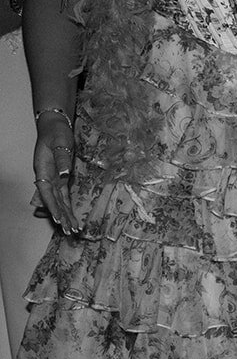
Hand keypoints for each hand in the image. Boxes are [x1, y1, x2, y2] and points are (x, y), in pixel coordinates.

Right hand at [32, 113, 79, 235]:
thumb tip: (64, 175)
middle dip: (60, 216)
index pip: (46, 192)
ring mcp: (53, 178)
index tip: (58, 218)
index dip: (52, 206)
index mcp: (43, 170)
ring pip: (58, 200)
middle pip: (52, 200)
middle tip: (68, 231)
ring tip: (72, 230)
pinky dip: (67, 206)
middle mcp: (47, 177)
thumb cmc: (56, 133)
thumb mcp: (60, 143)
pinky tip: (71, 217)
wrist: (55, 126)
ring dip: (65, 215)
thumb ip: (62, 159)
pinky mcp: (60, 178)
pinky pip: (63, 195)